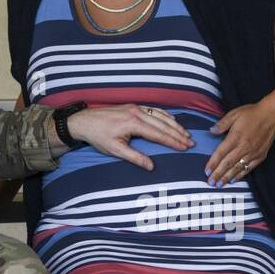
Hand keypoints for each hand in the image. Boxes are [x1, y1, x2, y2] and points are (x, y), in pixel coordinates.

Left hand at [64, 104, 193, 169]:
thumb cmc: (98, 136)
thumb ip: (135, 158)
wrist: (84, 121)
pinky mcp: (133, 106)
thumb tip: (151, 167)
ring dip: (174, 125)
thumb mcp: (115, 150)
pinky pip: (154, 110)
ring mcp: (136, 108)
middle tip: (191, 142)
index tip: (185, 147)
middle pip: (163, 124)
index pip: (159, 134)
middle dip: (178, 134)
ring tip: (186, 133)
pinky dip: (165, 116)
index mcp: (133, 123)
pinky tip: (172, 120)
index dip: (173, 141)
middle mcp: (137, 113)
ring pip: (161, 115)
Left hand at [204, 100, 274, 186]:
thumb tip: (212, 130)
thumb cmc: (253, 114)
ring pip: (238, 168)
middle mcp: (244, 147)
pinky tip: (234, 179)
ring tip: (220, 184)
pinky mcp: (260, 156)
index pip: (221, 153)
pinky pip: (249, 168)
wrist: (272, 116)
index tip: (207, 171)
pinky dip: (241, 174)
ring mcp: (253, 152)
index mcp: (236, 137)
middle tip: (211, 182)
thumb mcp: (234, 114)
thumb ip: (222, 124)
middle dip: (218, 174)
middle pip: (228, 163)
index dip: (213, 163)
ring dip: (228, 177)